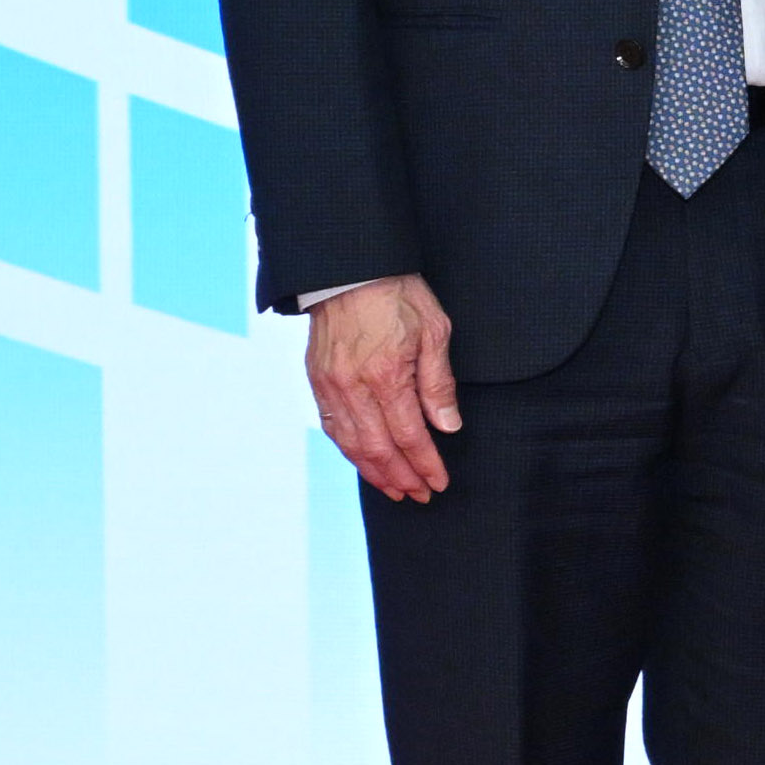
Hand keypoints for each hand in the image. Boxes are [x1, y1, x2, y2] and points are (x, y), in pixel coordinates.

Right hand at [307, 274, 462, 501]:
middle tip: (419, 494)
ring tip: (394, 488)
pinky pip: (332, 426)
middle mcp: (353, 386)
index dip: (424, 464)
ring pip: (351, 444)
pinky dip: (349, 450)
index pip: (409, 435)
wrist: (350, 270)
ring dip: (373, 471)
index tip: (438, 482)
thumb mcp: (434, 331)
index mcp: (387, 375)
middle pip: (378, 448)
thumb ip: (438, 383)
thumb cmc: (398, 295)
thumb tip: (447, 426)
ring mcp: (330, 385)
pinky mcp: (318, 380)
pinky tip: (364, 461)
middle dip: (401, 477)